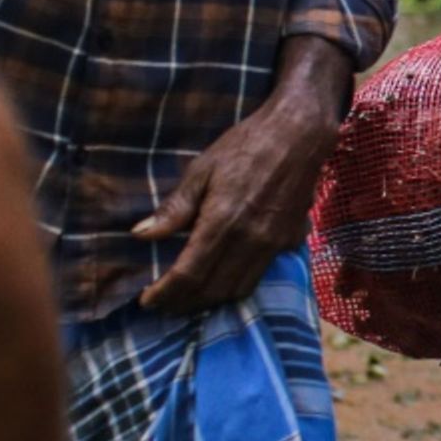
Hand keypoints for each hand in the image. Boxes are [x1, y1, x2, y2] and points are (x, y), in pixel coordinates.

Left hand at [137, 39, 351, 311]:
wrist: (299, 135)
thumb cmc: (245, 146)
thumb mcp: (201, 170)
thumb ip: (174, 208)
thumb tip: (141, 235)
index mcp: (223, 222)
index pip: (189, 274)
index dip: (165, 293)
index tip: (146, 300)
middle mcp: (250, 241)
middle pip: (212, 290)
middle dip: (183, 304)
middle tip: (162, 304)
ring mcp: (274, 245)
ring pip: (238, 290)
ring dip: (209, 302)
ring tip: (187, 300)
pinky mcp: (289, 242)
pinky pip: (258, 276)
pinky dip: (235, 287)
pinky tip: (221, 279)